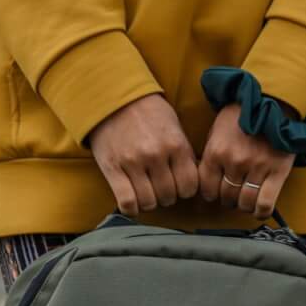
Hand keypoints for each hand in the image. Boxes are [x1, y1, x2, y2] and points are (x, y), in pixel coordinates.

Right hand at [85, 94, 198, 215]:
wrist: (113, 97)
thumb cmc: (147, 112)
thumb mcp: (174, 126)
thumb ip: (183, 153)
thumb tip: (192, 180)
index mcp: (176, 145)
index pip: (189, 186)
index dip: (185, 190)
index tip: (178, 185)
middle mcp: (156, 155)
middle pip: (169, 196)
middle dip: (166, 196)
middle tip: (159, 187)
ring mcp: (133, 163)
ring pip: (149, 203)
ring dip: (149, 202)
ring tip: (145, 192)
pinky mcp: (113, 169)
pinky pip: (127, 202)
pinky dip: (131, 208)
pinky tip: (132, 201)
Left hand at [197, 104, 293, 217]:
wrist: (272, 100)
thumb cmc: (243, 115)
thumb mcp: (217, 130)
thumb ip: (212, 155)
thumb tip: (207, 180)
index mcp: (216, 152)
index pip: (207, 189)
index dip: (211, 194)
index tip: (216, 193)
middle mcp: (234, 161)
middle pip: (226, 197)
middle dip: (228, 199)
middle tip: (234, 194)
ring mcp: (256, 167)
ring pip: (244, 203)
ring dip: (243, 206)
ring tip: (246, 199)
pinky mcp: (277, 171)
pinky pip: (265, 203)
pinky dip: (260, 211)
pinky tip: (259, 210)